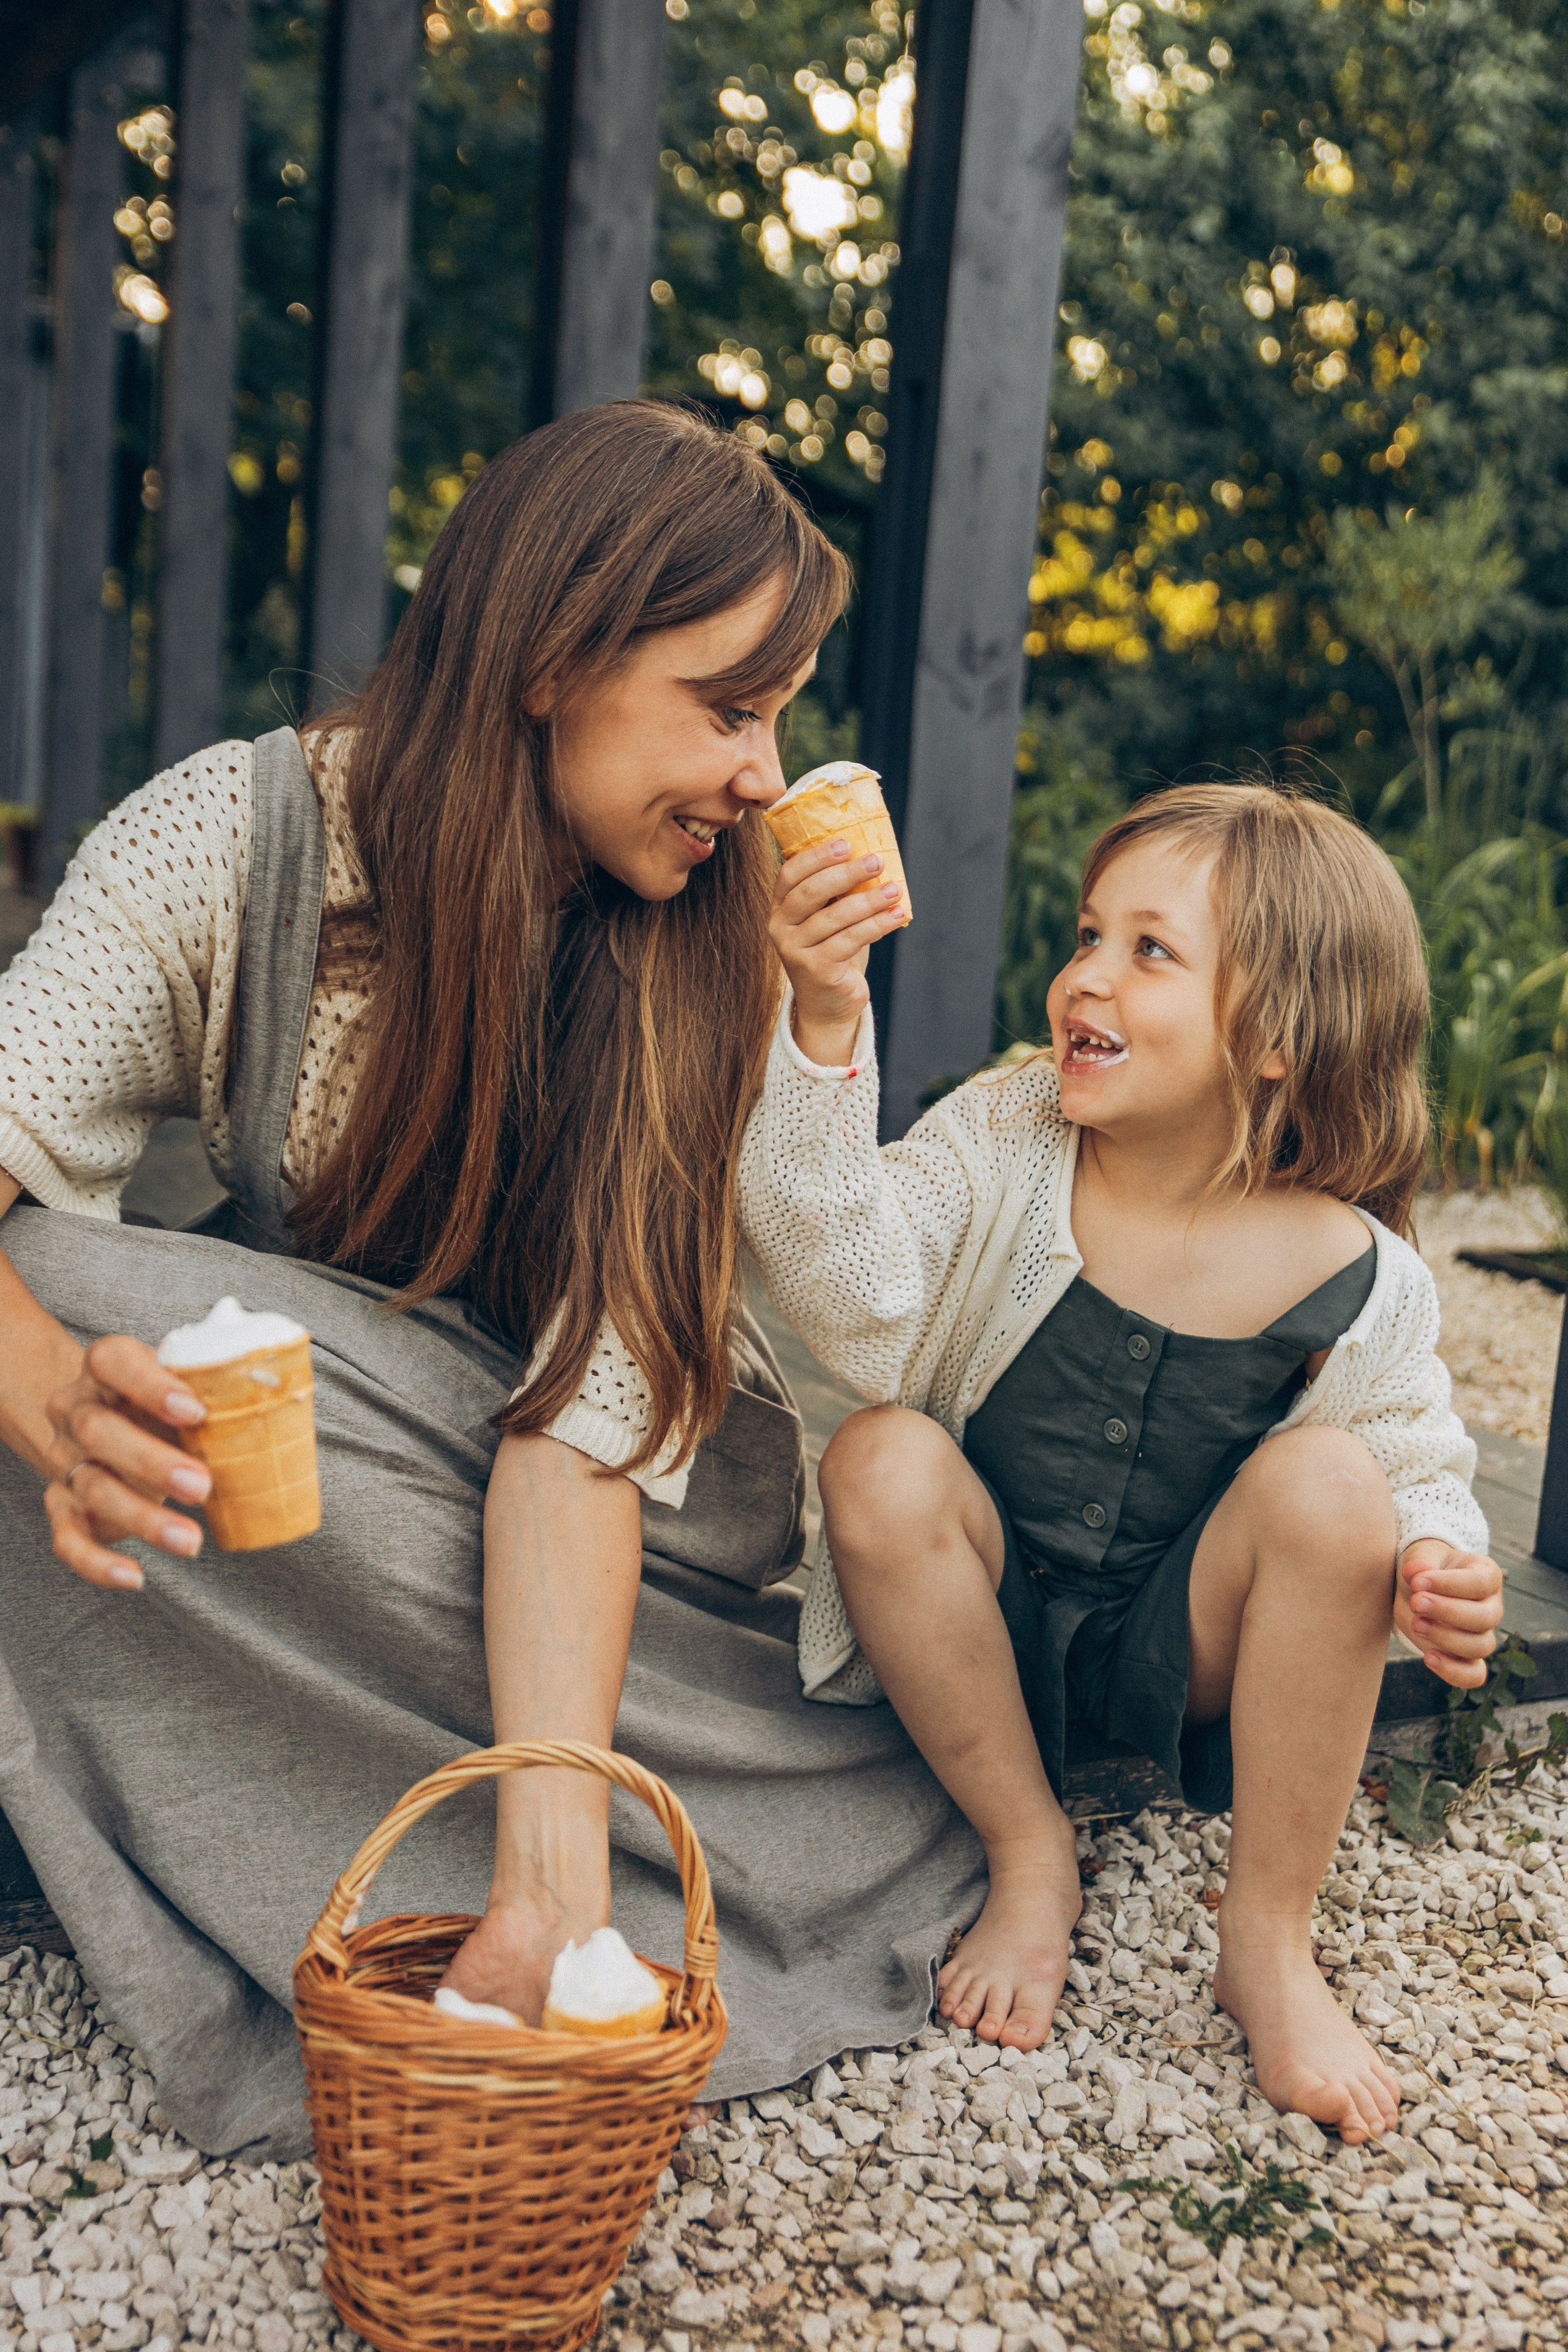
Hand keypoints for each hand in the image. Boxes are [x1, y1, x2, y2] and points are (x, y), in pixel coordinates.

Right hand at [43, 1335, 212, 1591]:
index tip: (196, 1412)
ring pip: (92, 1487)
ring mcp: (65, 1459)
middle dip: (151, 1461)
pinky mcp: (62, 1505)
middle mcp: (76, 1411)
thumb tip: (284, 1401)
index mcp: (106, 1370)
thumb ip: (219, 1390)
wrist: (100, 1423)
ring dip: (141, 1518)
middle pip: (98, 1431)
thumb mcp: (183, 1388)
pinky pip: (68, 1538)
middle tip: (201, 1486)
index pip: (113, 1362)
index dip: (150, 1385)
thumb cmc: (160, 1406)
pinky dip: (97, 1563)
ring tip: (190, 1541)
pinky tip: (135, 1577)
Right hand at [768, 837, 906, 1067]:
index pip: (790, 875)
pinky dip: (877, 926)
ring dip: (869, 900)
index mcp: (780, 908)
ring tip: (895, 889)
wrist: (828, 1003)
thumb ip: (838, 893)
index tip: (846, 843)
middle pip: (811, 892)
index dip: (817, 857)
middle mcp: (781, 928)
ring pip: (835, 917)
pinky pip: (850, 941)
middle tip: (876, 860)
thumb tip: (871, 856)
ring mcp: (796, 951)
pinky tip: (897, 915)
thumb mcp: (830, 918)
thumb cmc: (833, 951)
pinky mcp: (816, 970)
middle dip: (846, 873)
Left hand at [1394, 1538, 1502, 1688]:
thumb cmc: (1425, 1570)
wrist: (1417, 1590)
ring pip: (1481, 1646)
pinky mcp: (1468, 1658)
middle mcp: (1491, 1607)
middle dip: (1447, 1612)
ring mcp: (1483, 1634)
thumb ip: (1421, 1560)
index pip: (1480, 1582)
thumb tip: (1417, 1571)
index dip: (1449, 1584)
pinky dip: (1454, 1672)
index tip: (1417, 1581)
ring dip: (1446, 1638)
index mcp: (1486, 1575)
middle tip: (1416, 1602)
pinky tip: (1429, 1658)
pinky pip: (1474, 1675)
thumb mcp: (1420, 1556)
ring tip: (1417, 1624)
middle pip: (1484, 1618)